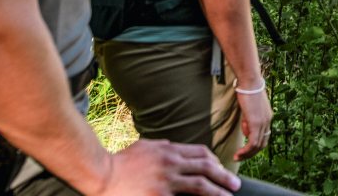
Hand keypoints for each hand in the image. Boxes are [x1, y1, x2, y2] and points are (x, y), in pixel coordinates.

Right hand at [101, 139, 241, 195]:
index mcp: (168, 150)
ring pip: (200, 185)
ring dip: (217, 192)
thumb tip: (176, 149)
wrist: (102, 174)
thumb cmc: (121, 162)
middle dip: (223, 176)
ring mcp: (166, 180)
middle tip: (235, 185)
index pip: (200, 153)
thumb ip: (163, 147)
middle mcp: (170, 163)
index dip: (214, 162)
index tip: (221, 169)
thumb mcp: (145, 146)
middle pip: (205, 168)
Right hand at [235, 86, 271, 161]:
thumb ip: (249, 118)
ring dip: (247, 155)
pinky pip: (253, 143)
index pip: (264, 137)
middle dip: (251, 154)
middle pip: (263, 144)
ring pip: (258, 146)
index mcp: (267, 117)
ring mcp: (263, 123)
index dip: (255, 146)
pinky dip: (246, 151)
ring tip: (237, 157)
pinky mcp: (256, 123)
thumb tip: (246, 129)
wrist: (249, 81)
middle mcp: (268, 121)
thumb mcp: (249, 107)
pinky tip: (239, 154)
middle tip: (240, 157)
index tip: (244, 150)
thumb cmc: (247, 90)